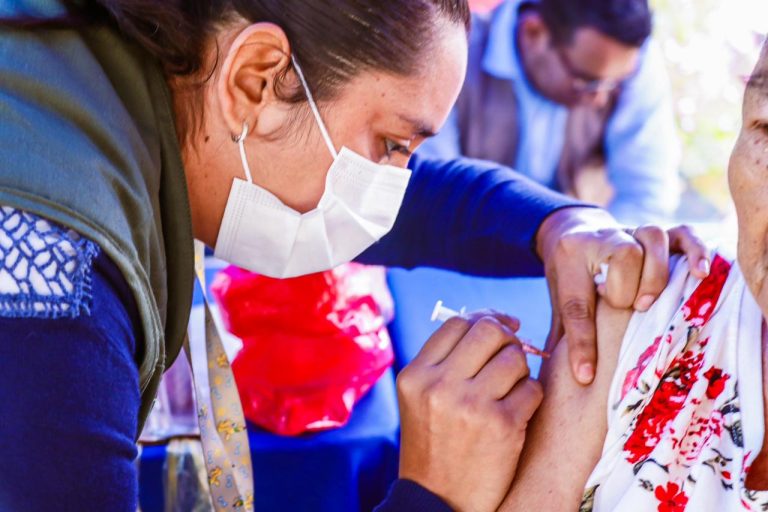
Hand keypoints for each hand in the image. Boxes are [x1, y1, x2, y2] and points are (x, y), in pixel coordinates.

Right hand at [397, 311, 542, 511]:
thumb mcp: (420, 400)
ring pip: (515, 358)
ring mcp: (472, 405)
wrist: (439, 501)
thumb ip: (443, 362)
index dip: (483, 318)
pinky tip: (516, 413)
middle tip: (512, 353)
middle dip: (507, 338)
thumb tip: (489, 321)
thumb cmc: (433, 446)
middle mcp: (440, 386)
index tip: (500, 326)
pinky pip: (532, 388)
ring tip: (509, 390)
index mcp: (415, 376)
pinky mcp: (503, 426)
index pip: (456, 323)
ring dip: (519, 371)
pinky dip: (530, 397)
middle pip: (489, 330)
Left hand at [536, 207, 708, 384]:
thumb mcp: (555, 300)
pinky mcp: (652, 234)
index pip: (576, 305)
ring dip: (655, 274)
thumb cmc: (567, 277)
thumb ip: (560, 334)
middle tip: (628, 312)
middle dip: (624, 294)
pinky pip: (680, 233)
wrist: (570, 229)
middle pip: (622, 260)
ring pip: (651, 239)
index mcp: (568, 260)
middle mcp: (599, 240)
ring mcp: (629, 232)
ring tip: (648, 303)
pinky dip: (694, 251)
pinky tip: (699, 274)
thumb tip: (559, 382)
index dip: (582, 345)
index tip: (586, 376)